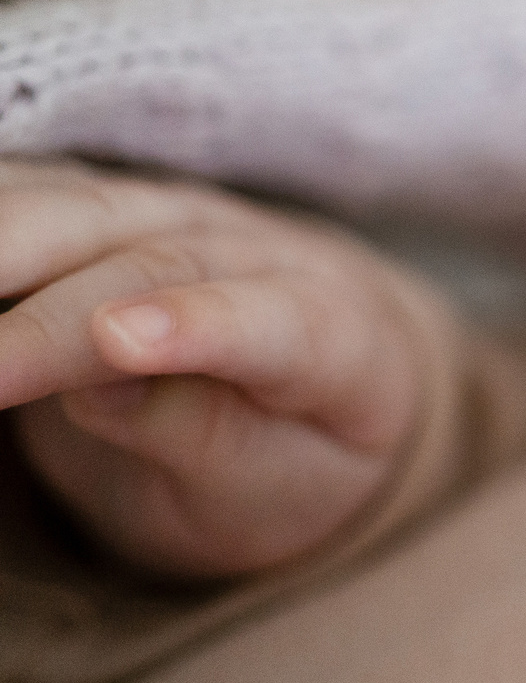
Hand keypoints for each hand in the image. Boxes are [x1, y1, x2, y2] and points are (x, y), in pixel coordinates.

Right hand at [0, 160, 439, 578]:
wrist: (320, 386)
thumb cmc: (299, 457)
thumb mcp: (270, 486)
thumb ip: (202, 434)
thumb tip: (104, 380)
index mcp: (337, 330)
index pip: (273, 321)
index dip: (195, 326)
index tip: (118, 342)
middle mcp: (258, 249)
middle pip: (147, 262)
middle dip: (36, 314)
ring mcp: (178, 214)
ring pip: (71, 211)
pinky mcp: (107, 205)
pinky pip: (26, 196)